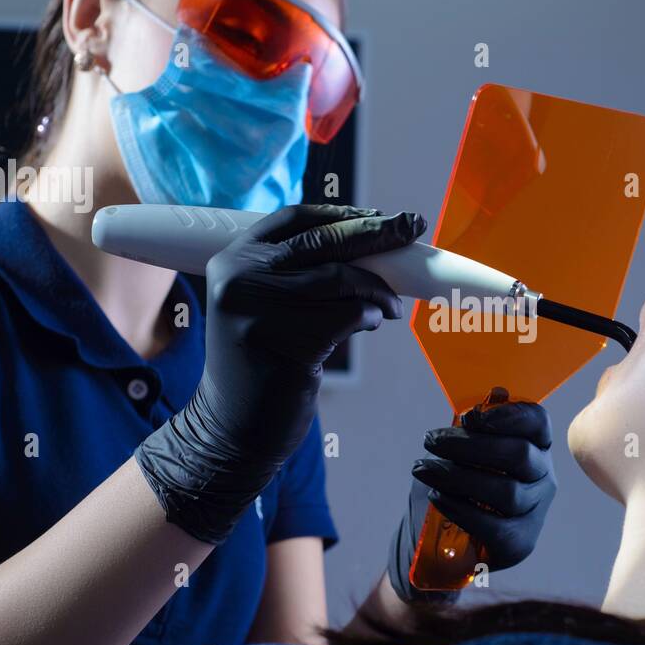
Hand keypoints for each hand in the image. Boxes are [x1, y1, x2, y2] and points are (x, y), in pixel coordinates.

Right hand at [137, 204, 426, 543]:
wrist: (232, 430)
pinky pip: (348, 315)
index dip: (342, 214)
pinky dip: (371, 317)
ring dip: (378, 290)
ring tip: (390, 305)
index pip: (295, 218)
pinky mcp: (285, 342)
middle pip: (323, 241)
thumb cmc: (262, 365)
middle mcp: (239, 278)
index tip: (379, 216)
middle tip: (412, 227)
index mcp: (232, 260)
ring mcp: (258, 310)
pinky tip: (373, 324)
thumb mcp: (265, 306)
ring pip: (342, 279)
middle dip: (376, 232)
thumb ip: (298, 273)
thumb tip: (371, 244)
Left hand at [387, 400, 557, 603]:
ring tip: (423, 469)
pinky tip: (437, 496)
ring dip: (456, 476)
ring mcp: (535, 511)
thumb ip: (477, 426)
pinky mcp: (520, 542)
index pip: (537, 422)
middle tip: (430, 440)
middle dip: (469, 445)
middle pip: (518, 455)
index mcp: (535, 446)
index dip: (509, 415)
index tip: (471, 415)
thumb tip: (496, 393)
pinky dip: (461, 508)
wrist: (451, 541)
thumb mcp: (464, 451)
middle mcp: (542, 477)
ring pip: (505, 491)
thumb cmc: (462, 484)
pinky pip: (494, 525)